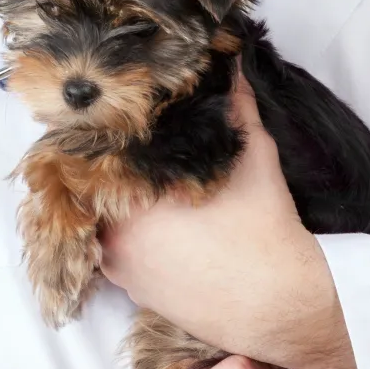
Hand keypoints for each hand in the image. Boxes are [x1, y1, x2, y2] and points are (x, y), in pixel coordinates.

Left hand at [99, 73, 357, 368]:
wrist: (278, 304)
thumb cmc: (265, 228)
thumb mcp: (252, 156)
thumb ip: (234, 106)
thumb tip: (230, 64)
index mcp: (132, 195)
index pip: (94, 154)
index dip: (104, 136)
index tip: (115, 123)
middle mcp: (112, 232)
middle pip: (91, 190)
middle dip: (106, 171)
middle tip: (127, 155)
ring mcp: (116, 265)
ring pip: (98, 222)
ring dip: (111, 206)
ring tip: (138, 188)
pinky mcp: (129, 290)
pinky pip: (110, 254)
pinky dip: (122, 237)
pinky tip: (148, 225)